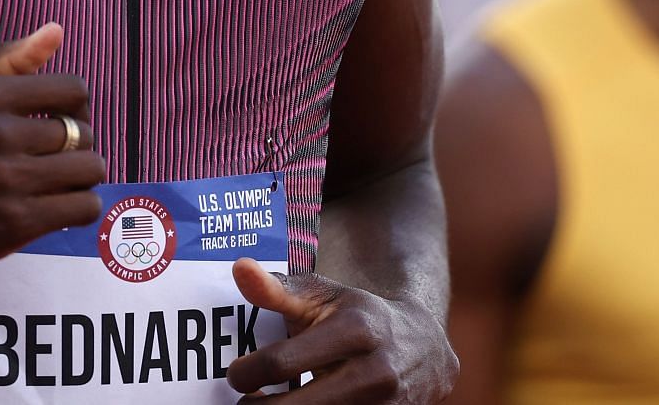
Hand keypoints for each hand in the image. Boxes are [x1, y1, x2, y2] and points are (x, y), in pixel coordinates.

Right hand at [0, 23, 105, 284]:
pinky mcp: (13, 224)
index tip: (62, 122)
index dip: (77, 107)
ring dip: (82, 179)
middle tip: (55, 161)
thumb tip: (56, 30)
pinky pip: (81, 207)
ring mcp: (6, 180)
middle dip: (77, 147)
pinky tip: (56, 209)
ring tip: (60, 185)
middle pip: (83, 132)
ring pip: (89, 170)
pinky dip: (77, 208)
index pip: (72, 89)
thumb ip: (7, 61)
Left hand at [225, 259, 457, 401]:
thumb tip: (240, 267)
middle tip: (245, 402)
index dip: (248, 374)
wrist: (422, 346)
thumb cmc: (358, 316)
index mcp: (354, 330)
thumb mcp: (323, 296)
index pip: (282, 363)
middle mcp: (373, 373)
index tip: (236, 375)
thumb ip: (278, 289)